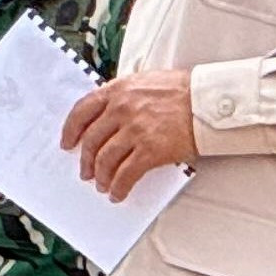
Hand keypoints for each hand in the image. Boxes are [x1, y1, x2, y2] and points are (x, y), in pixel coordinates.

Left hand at [61, 68, 197, 199]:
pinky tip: (117, 194)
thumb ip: (124, 95)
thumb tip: (108, 116)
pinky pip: (126, 174)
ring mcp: (135, 130)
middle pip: (92, 140)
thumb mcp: (146, 82)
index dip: (71, 130)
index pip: (82, 110)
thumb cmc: (182, 91)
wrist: (208, 101)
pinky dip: (118, 187)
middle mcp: (122, 109)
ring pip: (105, 160)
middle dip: (86, 160)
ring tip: (102, 186)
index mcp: (118, 90)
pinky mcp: (150, 150)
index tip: (67, 143)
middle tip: (85, 172)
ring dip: (101, 177)